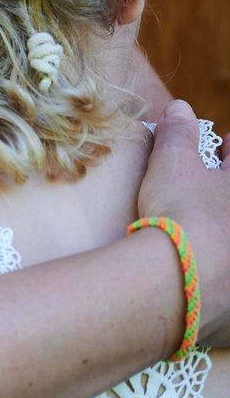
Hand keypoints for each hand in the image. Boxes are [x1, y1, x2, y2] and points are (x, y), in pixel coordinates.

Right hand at [138, 100, 229, 347]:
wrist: (177, 285)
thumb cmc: (181, 217)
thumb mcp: (174, 165)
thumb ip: (179, 134)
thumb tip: (179, 108)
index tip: (223, 153)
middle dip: (223, 200)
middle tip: (211, 197)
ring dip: (221, 240)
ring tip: (208, 240)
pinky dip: (222, 288)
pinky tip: (210, 286)